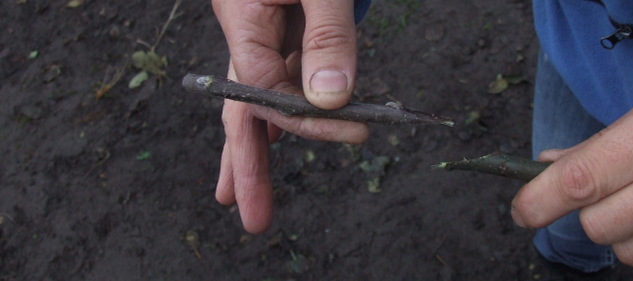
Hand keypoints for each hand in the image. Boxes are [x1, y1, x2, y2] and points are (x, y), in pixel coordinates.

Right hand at [212, 0, 367, 232]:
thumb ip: (327, 36)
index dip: (305, 119)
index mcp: (241, 15)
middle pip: (241, 108)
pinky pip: (278, 75)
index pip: (264, 88)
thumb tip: (331, 100)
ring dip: (255, 146)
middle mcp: (242, 29)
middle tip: (252, 216)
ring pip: (256, 98)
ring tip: (248, 194)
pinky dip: (282, 110)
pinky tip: (277, 138)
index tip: (355, 130)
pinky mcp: (277, 26)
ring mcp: (257, 30)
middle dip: (245, 165)